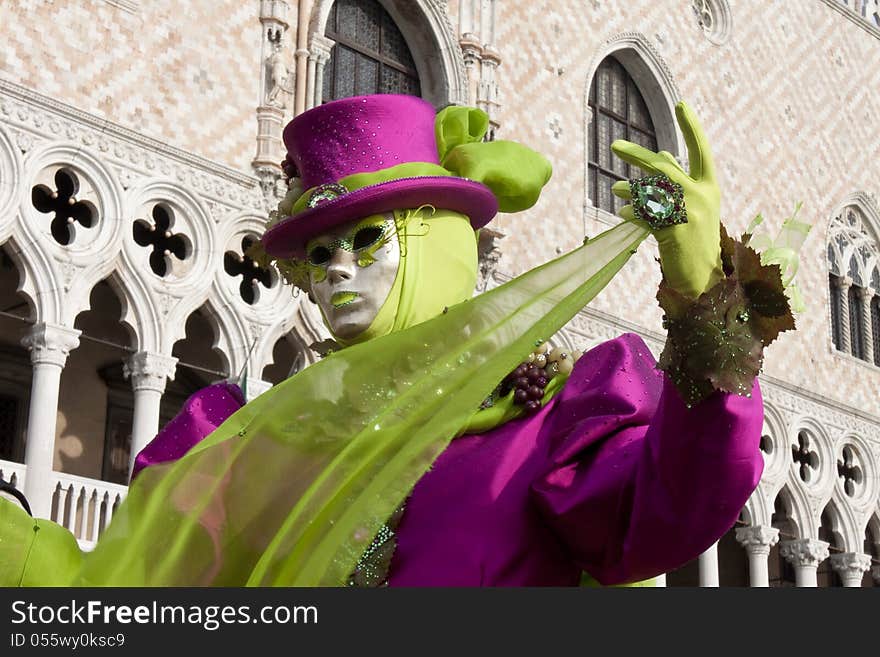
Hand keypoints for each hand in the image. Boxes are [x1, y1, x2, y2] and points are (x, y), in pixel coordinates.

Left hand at [610, 101, 722, 298]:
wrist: (702, 279)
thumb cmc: (694, 241)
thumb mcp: (695, 207)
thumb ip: (680, 181)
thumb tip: (665, 154)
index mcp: (710, 188)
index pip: (702, 151)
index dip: (692, 128)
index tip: (682, 104)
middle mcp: (701, 196)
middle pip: (664, 167)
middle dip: (638, 155)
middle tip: (614, 146)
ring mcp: (688, 214)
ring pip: (650, 191)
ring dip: (630, 188)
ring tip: (616, 188)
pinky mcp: (673, 231)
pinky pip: (644, 214)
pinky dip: (631, 211)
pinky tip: (622, 211)